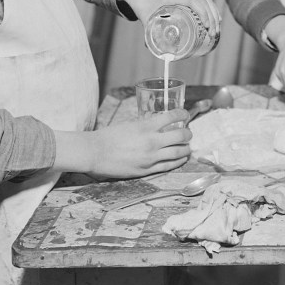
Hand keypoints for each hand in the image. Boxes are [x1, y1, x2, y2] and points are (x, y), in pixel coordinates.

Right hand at [53, 109, 191, 178]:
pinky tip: (182, 158)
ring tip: (188, 147)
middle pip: (181, 136)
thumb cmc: (109, 136)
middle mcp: (152, 141)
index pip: (173, 117)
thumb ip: (146, 125)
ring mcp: (150, 157)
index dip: (183, 114)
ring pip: (178, 152)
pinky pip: (169, 166)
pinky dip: (178, 161)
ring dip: (186, 148)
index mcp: (146, 126)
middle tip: (188, 132)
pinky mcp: (146, 170)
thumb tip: (159, 124)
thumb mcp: (131, 124)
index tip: (185, 114)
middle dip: (188, 133)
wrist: (95, 152)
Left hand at [117, 0, 219, 31]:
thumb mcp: (145, 19)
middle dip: (212, 17)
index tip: (206, 26)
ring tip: (216, 29)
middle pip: (204, 1)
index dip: (203, 13)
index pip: (194, 1)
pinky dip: (210, 9)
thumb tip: (160, 54)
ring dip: (213, 13)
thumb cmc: (141, 3)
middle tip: (213, 33)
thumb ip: (150, 35)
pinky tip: (215, 19)